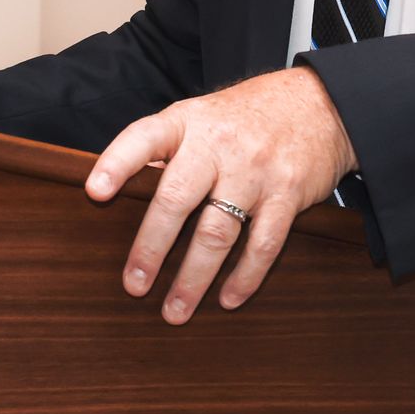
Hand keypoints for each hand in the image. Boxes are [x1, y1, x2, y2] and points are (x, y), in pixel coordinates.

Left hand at [85, 67, 357, 324]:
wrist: (319, 102)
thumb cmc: (246, 116)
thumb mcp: (202, 116)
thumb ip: (168, 150)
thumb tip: (124, 192)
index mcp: (188, 122)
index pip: (145, 138)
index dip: (117, 163)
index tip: (95, 192)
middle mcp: (218, 144)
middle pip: (177, 197)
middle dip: (151, 247)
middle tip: (134, 285)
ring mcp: (255, 169)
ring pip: (217, 231)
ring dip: (194, 278)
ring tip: (175, 311)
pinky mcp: (287, 193)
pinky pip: (263, 243)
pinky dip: (245, 276)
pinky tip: (229, 298)